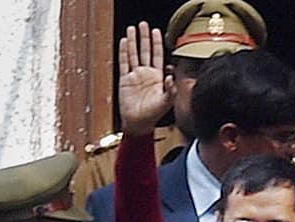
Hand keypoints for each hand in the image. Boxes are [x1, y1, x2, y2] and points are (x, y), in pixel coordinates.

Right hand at [118, 21, 172, 135]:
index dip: (157, 43)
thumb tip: (171, 77)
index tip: (156, 31)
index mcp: (157, 77)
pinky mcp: (125, 80)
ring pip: (133, 54)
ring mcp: (135, 76)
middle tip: (144, 24)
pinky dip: (124, 52)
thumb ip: (170, 91)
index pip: (157, 55)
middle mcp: (146, 74)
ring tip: (131, 28)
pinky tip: (124, 42)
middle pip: (145, 51)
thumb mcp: (166, 103)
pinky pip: (124, 63)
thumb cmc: (153, 115)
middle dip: (144, 38)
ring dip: (133, 41)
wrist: (138, 124)